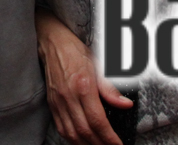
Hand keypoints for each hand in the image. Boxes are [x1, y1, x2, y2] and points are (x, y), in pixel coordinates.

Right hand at [36, 9, 131, 144]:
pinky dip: (73, 139)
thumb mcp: (98, 65)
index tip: (118, 144)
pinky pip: (61, 128)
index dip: (109, 137)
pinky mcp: (52, 104)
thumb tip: (125, 104)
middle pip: (85, 131)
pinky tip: (82, 140)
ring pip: (72, 134)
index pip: (97, 120)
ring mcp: (58, 102)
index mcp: (83, 86)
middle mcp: (69, 97)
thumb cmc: (76, 52)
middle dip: (100, 144)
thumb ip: (110, 88)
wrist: (53, 43)